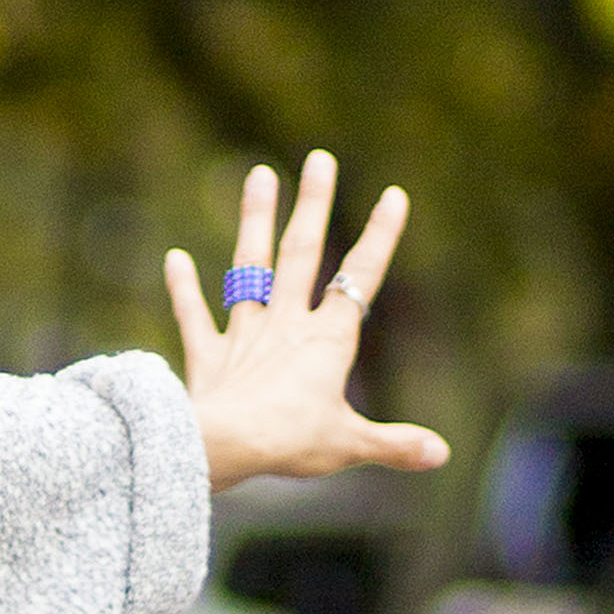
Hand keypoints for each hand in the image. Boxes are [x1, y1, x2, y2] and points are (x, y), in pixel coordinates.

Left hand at [166, 151, 450, 493]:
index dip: (379, 237)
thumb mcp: (350, 445)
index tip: (393, 194)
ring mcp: (243, 335)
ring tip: (257, 175)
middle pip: (302, 253)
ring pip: (249, 266)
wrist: (224, 447)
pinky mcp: (205, 356)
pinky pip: (192, 316)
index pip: (360, 278)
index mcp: (327, 340)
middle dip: (314, 204)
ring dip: (254, 221)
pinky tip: (173, 257)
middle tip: (319, 158)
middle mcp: (285, 325)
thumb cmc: (289, 444)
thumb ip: (394, 444)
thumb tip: (440, 454)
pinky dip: (182, 289)